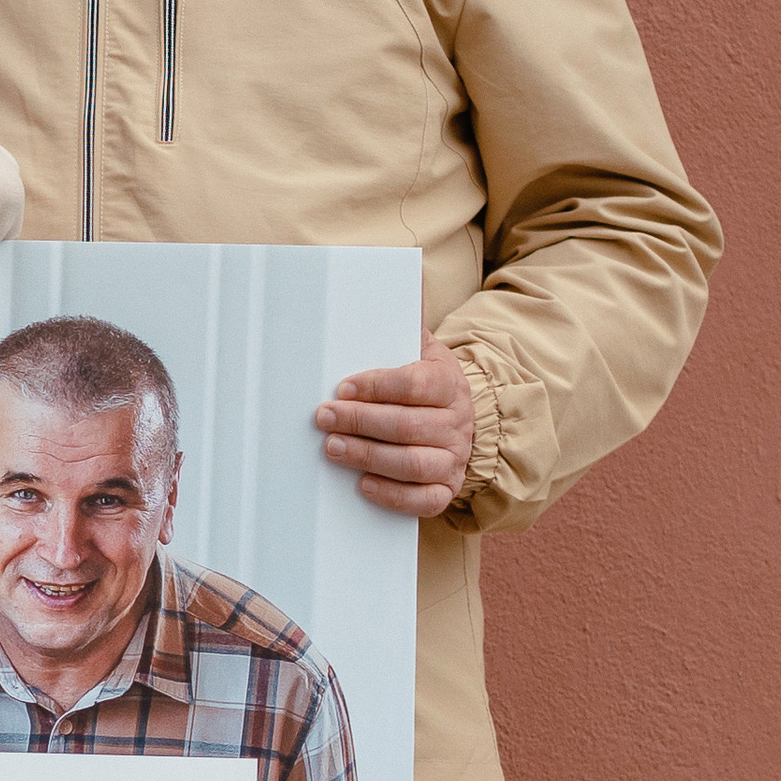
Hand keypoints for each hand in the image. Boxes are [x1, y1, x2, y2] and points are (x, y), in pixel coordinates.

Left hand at [314, 330, 475, 516]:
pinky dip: (392, 495)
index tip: (343, 388)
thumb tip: (396, 278)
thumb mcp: (421, 350)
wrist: (456, 421)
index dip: (377, 387)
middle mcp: (457, 424)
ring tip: (332, 448)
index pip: (416, 385)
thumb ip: (404, 322)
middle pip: (407, 426)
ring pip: (412, 464)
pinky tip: (363, 484)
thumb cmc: (425, 385)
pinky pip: (424, 501)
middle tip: (324, 417)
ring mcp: (454, 460)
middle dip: (361, 422)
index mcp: (449, 385)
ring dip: (368, 456)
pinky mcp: (446, 489)